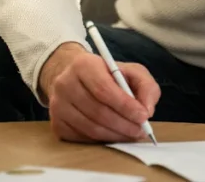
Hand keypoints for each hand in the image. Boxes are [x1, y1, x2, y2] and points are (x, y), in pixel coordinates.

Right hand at [39, 42, 160, 143]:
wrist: (73, 77)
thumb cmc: (106, 74)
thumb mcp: (130, 71)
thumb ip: (146, 86)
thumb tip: (147, 110)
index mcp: (83, 65)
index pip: (104, 89)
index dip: (125, 105)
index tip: (143, 116)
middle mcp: (65, 84)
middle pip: (97, 111)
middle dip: (124, 124)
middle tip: (141, 131)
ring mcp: (58, 106)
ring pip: (90, 128)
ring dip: (115, 135)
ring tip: (132, 134)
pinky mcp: (57, 123)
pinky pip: (82, 137)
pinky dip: (102, 140)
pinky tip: (114, 135)